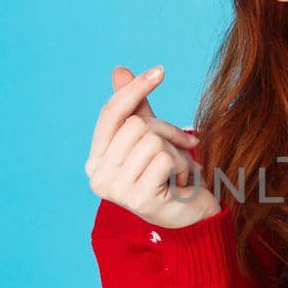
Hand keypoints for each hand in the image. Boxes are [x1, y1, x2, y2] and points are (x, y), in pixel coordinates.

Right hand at [85, 65, 220, 229]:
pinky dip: (181, 165)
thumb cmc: (171, 176)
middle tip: (182, 148)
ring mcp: (115, 190)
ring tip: (178, 171)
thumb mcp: (153, 137)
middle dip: (167, 130)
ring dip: (176, 151)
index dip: (134, 90)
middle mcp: (98, 176)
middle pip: (136, 125)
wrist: (192, 217)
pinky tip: (180, 183)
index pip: (111, 114)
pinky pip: (164, 158)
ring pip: (152, 140)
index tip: (160, 71)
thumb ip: (136, 108)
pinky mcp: (138, 199)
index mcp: (96, 160)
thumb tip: (119, 70)